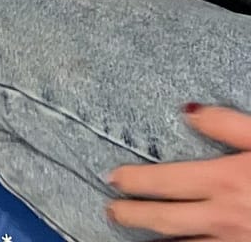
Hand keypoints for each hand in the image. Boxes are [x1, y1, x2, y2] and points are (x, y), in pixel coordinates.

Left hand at [108, 106, 250, 240]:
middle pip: (167, 219)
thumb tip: (189, 111)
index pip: (166, 182)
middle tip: (111, 210)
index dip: (136, 181)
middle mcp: (223, 215)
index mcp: (223, 181)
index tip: (113, 177)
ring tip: (134, 238)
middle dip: (134, 215)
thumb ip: (228, 124)